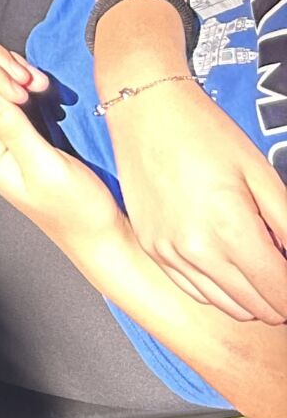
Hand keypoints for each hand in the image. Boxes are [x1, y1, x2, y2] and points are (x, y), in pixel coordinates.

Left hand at [0, 44, 119, 243]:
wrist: (95, 229)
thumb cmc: (76, 209)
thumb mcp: (47, 168)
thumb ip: (12, 128)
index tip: (24, 92)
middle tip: (29, 81)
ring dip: (7, 65)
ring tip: (38, 85)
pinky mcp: (7, 123)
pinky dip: (17, 73)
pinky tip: (40, 88)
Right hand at [109, 75, 286, 324]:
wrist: (144, 108)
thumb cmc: (205, 132)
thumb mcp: (260, 173)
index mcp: (230, 230)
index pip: (280, 294)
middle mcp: (196, 251)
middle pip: (257, 309)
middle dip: (280, 295)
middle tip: (281, 264)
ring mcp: (169, 253)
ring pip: (228, 306)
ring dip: (252, 296)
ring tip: (258, 263)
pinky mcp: (152, 249)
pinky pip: (196, 292)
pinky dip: (219, 289)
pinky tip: (226, 261)